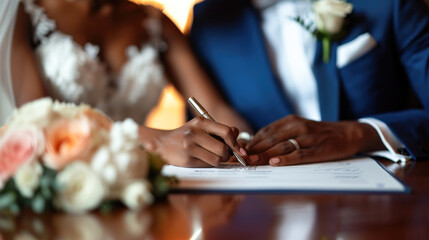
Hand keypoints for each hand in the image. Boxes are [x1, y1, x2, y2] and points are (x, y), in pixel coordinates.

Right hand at [141, 116, 246, 166]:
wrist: (162, 143)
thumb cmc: (186, 135)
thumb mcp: (200, 127)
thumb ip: (218, 130)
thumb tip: (237, 137)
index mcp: (201, 122)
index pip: (227, 132)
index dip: (236, 143)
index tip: (239, 149)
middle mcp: (195, 133)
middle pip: (223, 148)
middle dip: (227, 154)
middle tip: (223, 155)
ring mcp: (190, 147)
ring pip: (217, 159)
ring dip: (218, 160)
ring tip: (211, 156)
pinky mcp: (187, 160)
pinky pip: (208, 165)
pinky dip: (209, 164)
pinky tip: (201, 160)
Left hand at [245, 115, 383, 165]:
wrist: (348, 133)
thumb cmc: (318, 133)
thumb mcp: (298, 128)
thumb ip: (280, 135)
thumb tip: (255, 145)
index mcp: (290, 121)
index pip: (266, 131)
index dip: (252, 142)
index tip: (239, 151)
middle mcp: (298, 127)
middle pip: (271, 139)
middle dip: (255, 149)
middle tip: (241, 158)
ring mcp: (308, 138)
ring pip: (283, 146)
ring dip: (266, 155)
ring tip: (253, 161)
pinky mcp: (319, 149)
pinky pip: (300, 154)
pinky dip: (287, 159)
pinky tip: (276, 163)